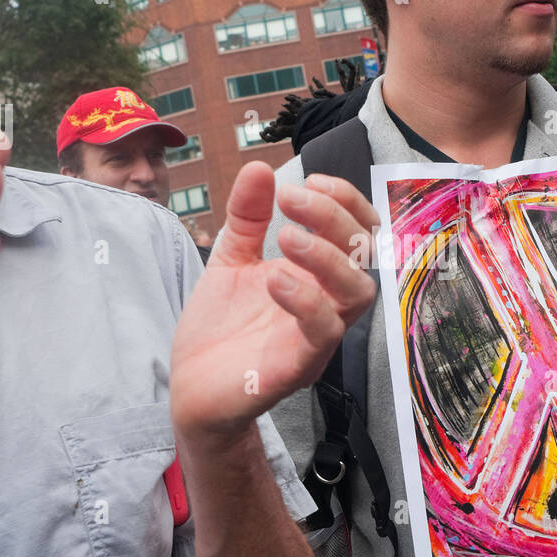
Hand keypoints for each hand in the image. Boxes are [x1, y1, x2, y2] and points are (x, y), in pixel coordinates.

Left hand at [171, 163, 376, 443]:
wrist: (191, 389)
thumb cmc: (220, 329)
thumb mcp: (230, 259)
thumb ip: (247, 217)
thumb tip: (260, 168)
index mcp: (318, 275)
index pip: (359, 232)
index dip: (345, 201)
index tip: (308, 182)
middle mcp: (327, 303)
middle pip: (364, 256)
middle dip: (335, 218)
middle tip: (293, 199)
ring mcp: (317, 337)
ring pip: (358, 294)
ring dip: (327, 256)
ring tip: (285, 237)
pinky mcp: (298, 367)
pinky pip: (323, 333)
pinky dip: (305, 299)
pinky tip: (273, 278)